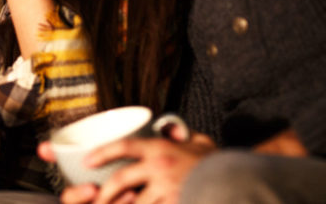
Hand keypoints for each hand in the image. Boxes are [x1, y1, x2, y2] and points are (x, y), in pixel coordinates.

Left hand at [40, 132, 216, 203]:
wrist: (239, 182)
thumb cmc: (217, 163)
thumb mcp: (199, 142)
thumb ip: (181, 135)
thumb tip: (168, 128)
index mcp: (161, 149)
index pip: (124, 147)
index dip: (102, 153)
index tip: (86, 161)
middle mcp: (160, 168)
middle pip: (120, 180)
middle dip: (104, 193)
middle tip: (96, 198)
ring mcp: (167, 190)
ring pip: (133, 203)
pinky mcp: (175, 203)